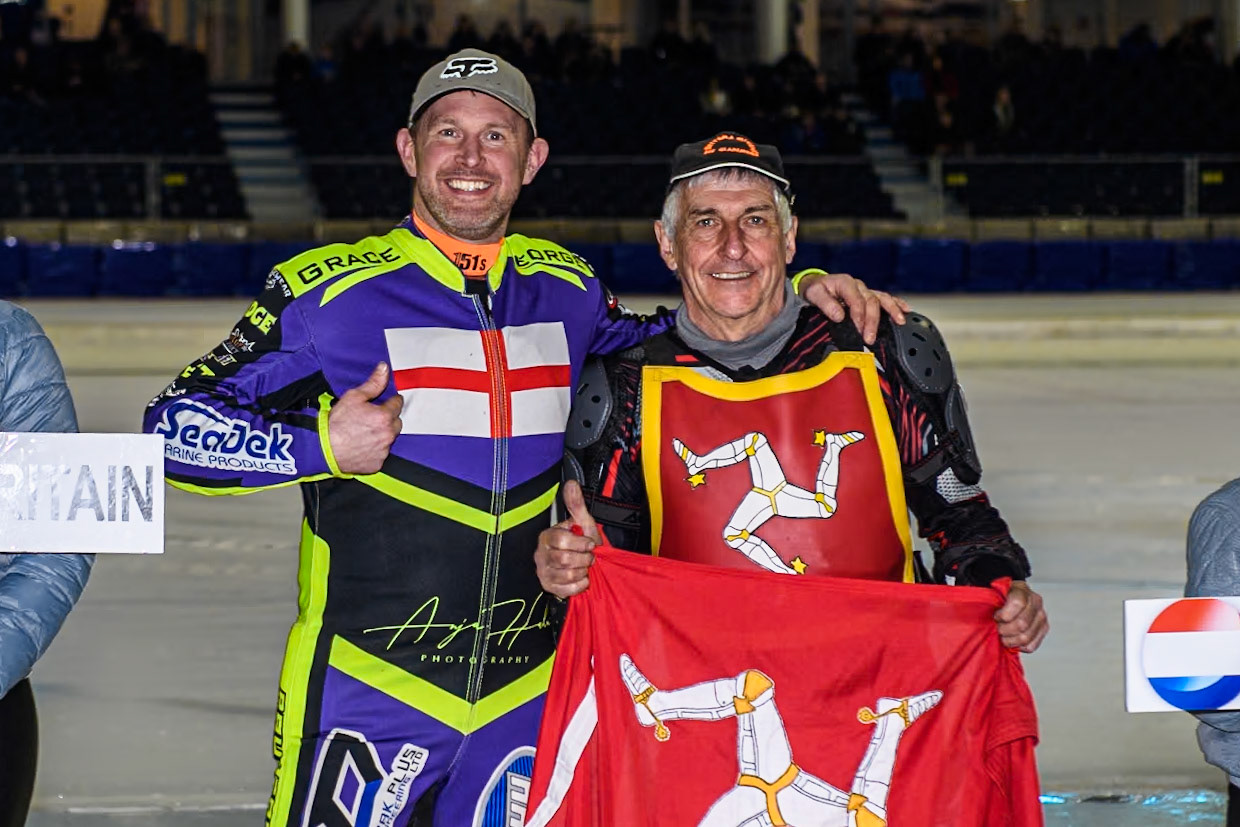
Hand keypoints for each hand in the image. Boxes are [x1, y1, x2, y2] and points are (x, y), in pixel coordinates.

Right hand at [328, 362, 402, 473]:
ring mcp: (383, 450)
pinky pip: (381, 453)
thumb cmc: (336, 423)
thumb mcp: (353, 397)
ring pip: (390, 438)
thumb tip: (384, 369)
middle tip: (371, 418)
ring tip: (365, 432)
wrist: (323, 449)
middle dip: (388, 418)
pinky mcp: (377, 463)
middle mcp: (388, 434)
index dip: (390, 401)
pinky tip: (363, 445)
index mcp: (384, 416)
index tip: (383, 402)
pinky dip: (375, 449)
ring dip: (382, 434)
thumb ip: (373, 383)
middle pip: (397, 422)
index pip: (398, 403)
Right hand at [535, 480, 599, 598]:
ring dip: (583, 571)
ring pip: (567, 575)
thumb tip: (571, 484)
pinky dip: (580, 584)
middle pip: (564, 559)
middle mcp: (541, 554)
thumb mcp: (582, 523)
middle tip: (590, 557)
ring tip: (585, 566)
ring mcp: (543, 572)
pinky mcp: (548, 587)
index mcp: (547, 537)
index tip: (591, 543)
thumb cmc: (580, 542)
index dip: (579, 543)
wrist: (582, 564)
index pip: (560, 540)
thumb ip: (576, 504)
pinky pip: (568, 590)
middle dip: (584, 559)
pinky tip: (582, 577)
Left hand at [799, 270, 911, 344]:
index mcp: (845, 283)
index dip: (859, 316)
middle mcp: (858, 286)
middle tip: (869, 338)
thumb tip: (840, 316)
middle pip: (871, 302)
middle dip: (872, 321)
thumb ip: (825, 304)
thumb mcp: (813, 294)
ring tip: (899, 322)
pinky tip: (905, 311)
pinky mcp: (869, 296)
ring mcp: (865, 290)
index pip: (856, 301)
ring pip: (882, 298)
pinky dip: (896, 304)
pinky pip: (885, 298)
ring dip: (891, 311)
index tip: (858, 331)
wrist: (815, 285)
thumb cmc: (815, 290)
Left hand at [994, 581, 1047, 652]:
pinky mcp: (1043, 629)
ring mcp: (1041, 617)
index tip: (996, 617)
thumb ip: (991, 600)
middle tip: (998, 628)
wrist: (1013, 597)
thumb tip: (986, 613)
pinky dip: (1019, 646)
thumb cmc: (1001, 596)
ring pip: (1026, 637)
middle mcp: (1035, 603)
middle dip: (1005, 630)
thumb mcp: (994, 592)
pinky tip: (1013, 640)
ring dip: (1010, 640)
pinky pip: (1031, 646)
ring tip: (1004, 636)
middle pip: (1021, 624)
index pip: (1017, 603)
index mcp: (1022, 590)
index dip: (1004, 614)